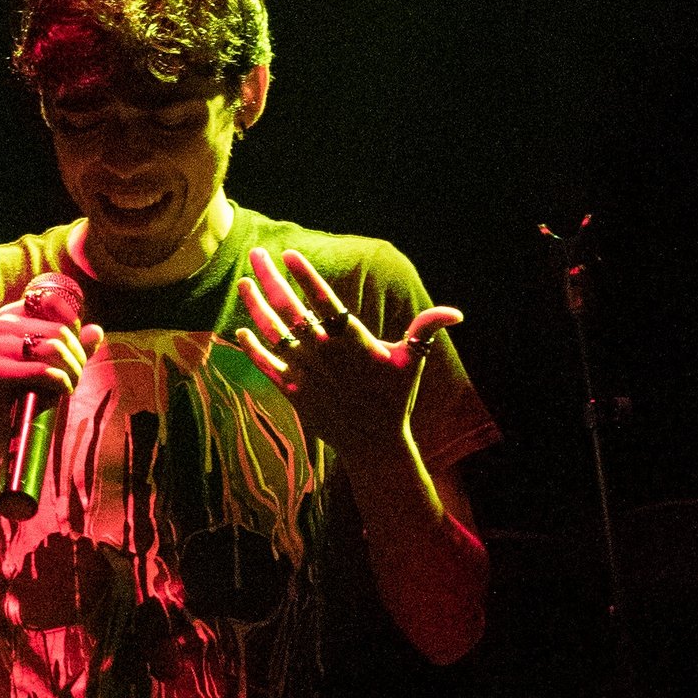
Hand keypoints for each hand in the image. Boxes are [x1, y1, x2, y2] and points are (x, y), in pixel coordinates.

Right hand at [0, 296, 103, 444]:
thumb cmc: (24, 392)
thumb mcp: (52, 364)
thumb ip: (74, 346)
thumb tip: (97, 331)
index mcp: (10, 315)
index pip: (53, 302)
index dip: (73, 327)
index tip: (75, 350)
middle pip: (59, 330)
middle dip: (77, 356)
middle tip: (76, 375)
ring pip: (54, 348)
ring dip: (72, 370)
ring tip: (70, 384)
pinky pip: (44, 371)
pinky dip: (61, 382)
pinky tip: (62, 391)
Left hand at [235, 247, 461, 460]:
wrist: (373, 443)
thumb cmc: (393, 397)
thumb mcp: (411, 360)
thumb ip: (426, 329)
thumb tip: (457, 313)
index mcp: (350, 338)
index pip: (322, 298)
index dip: (304, 274)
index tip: (289, 253)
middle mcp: (322, 351)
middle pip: (289, 307)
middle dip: (270, 278)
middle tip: (256, 254)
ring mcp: (304, 370)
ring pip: (272, 331)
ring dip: (254, 304)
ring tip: (244, 282)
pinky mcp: (292, 390)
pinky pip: (265, 365)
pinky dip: (251, 348)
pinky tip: (240, 331)